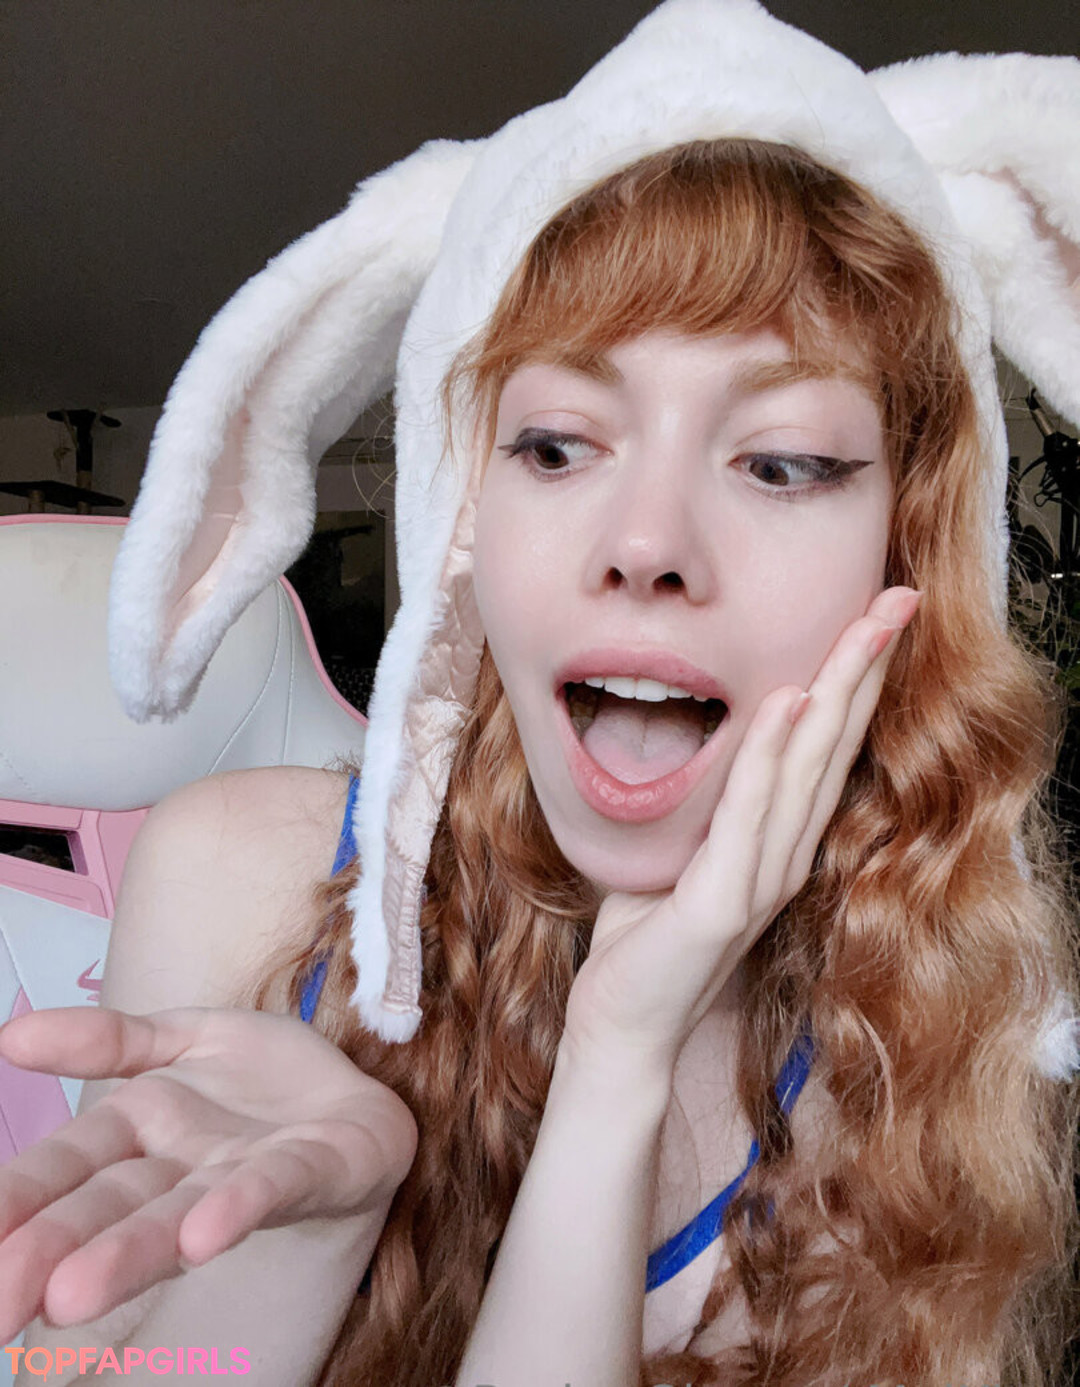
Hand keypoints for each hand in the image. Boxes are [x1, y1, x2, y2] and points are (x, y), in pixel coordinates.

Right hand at [0, 1005, 417, 1340]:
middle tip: (2, 1303)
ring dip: (127, 1254)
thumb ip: (108, 1040)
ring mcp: (243, 1177)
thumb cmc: (263, 1080)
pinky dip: (234, 1211)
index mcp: (141, 1130)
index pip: (67, 1166)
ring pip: (175, 1217)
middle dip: (53, 1250)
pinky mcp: (310, 1173)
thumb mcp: (183, 1035)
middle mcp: (182, 1169)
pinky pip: (270, 1189)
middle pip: (108, 1207)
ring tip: (73, 1295)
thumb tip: (11, 1037)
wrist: (359, 1092)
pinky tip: (203, 1234)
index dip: (19, 1199)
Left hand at [561, 585, 922, 1079]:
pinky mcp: (721, 902)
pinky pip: (747, 812)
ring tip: (862, 629)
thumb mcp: (683, 851)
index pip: (827, 747)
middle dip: (865, 668)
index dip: (857, 681)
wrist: (624, 1022)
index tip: (879, 616)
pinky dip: (767, 755)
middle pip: (834, 745)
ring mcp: (759, 879)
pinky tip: (789, 703)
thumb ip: (709, 802)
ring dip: (835, 693)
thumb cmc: (647, 936)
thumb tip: (699, 733)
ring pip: (806, 768)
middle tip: (897, 599)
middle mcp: (784, 855)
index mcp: (779, 841)